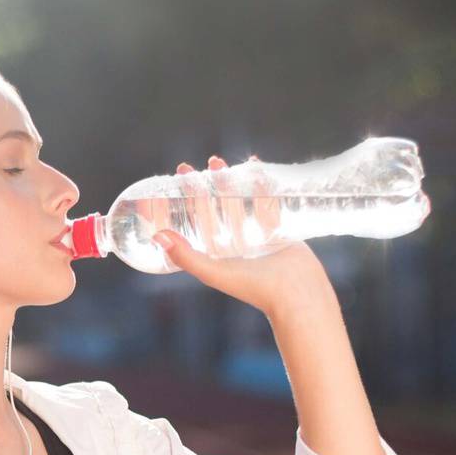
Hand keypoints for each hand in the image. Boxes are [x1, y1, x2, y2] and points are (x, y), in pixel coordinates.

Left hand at [155, 154, 324, 313]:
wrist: (297, 293)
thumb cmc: (255, 287)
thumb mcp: (213, 272)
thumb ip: (186, 256)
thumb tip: (158, 236)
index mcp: (215, 256)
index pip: (190, 227)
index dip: (176, 208)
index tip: (164, 189)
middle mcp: (233, 245)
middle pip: (210, 210)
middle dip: (198, 188)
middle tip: (185, 168)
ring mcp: (255, 235)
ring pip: (236, 202)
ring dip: (225, 181)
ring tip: (215, 161)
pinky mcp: (277, 228)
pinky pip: (265, 201)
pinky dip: (258, 183)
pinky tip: (252, 165)